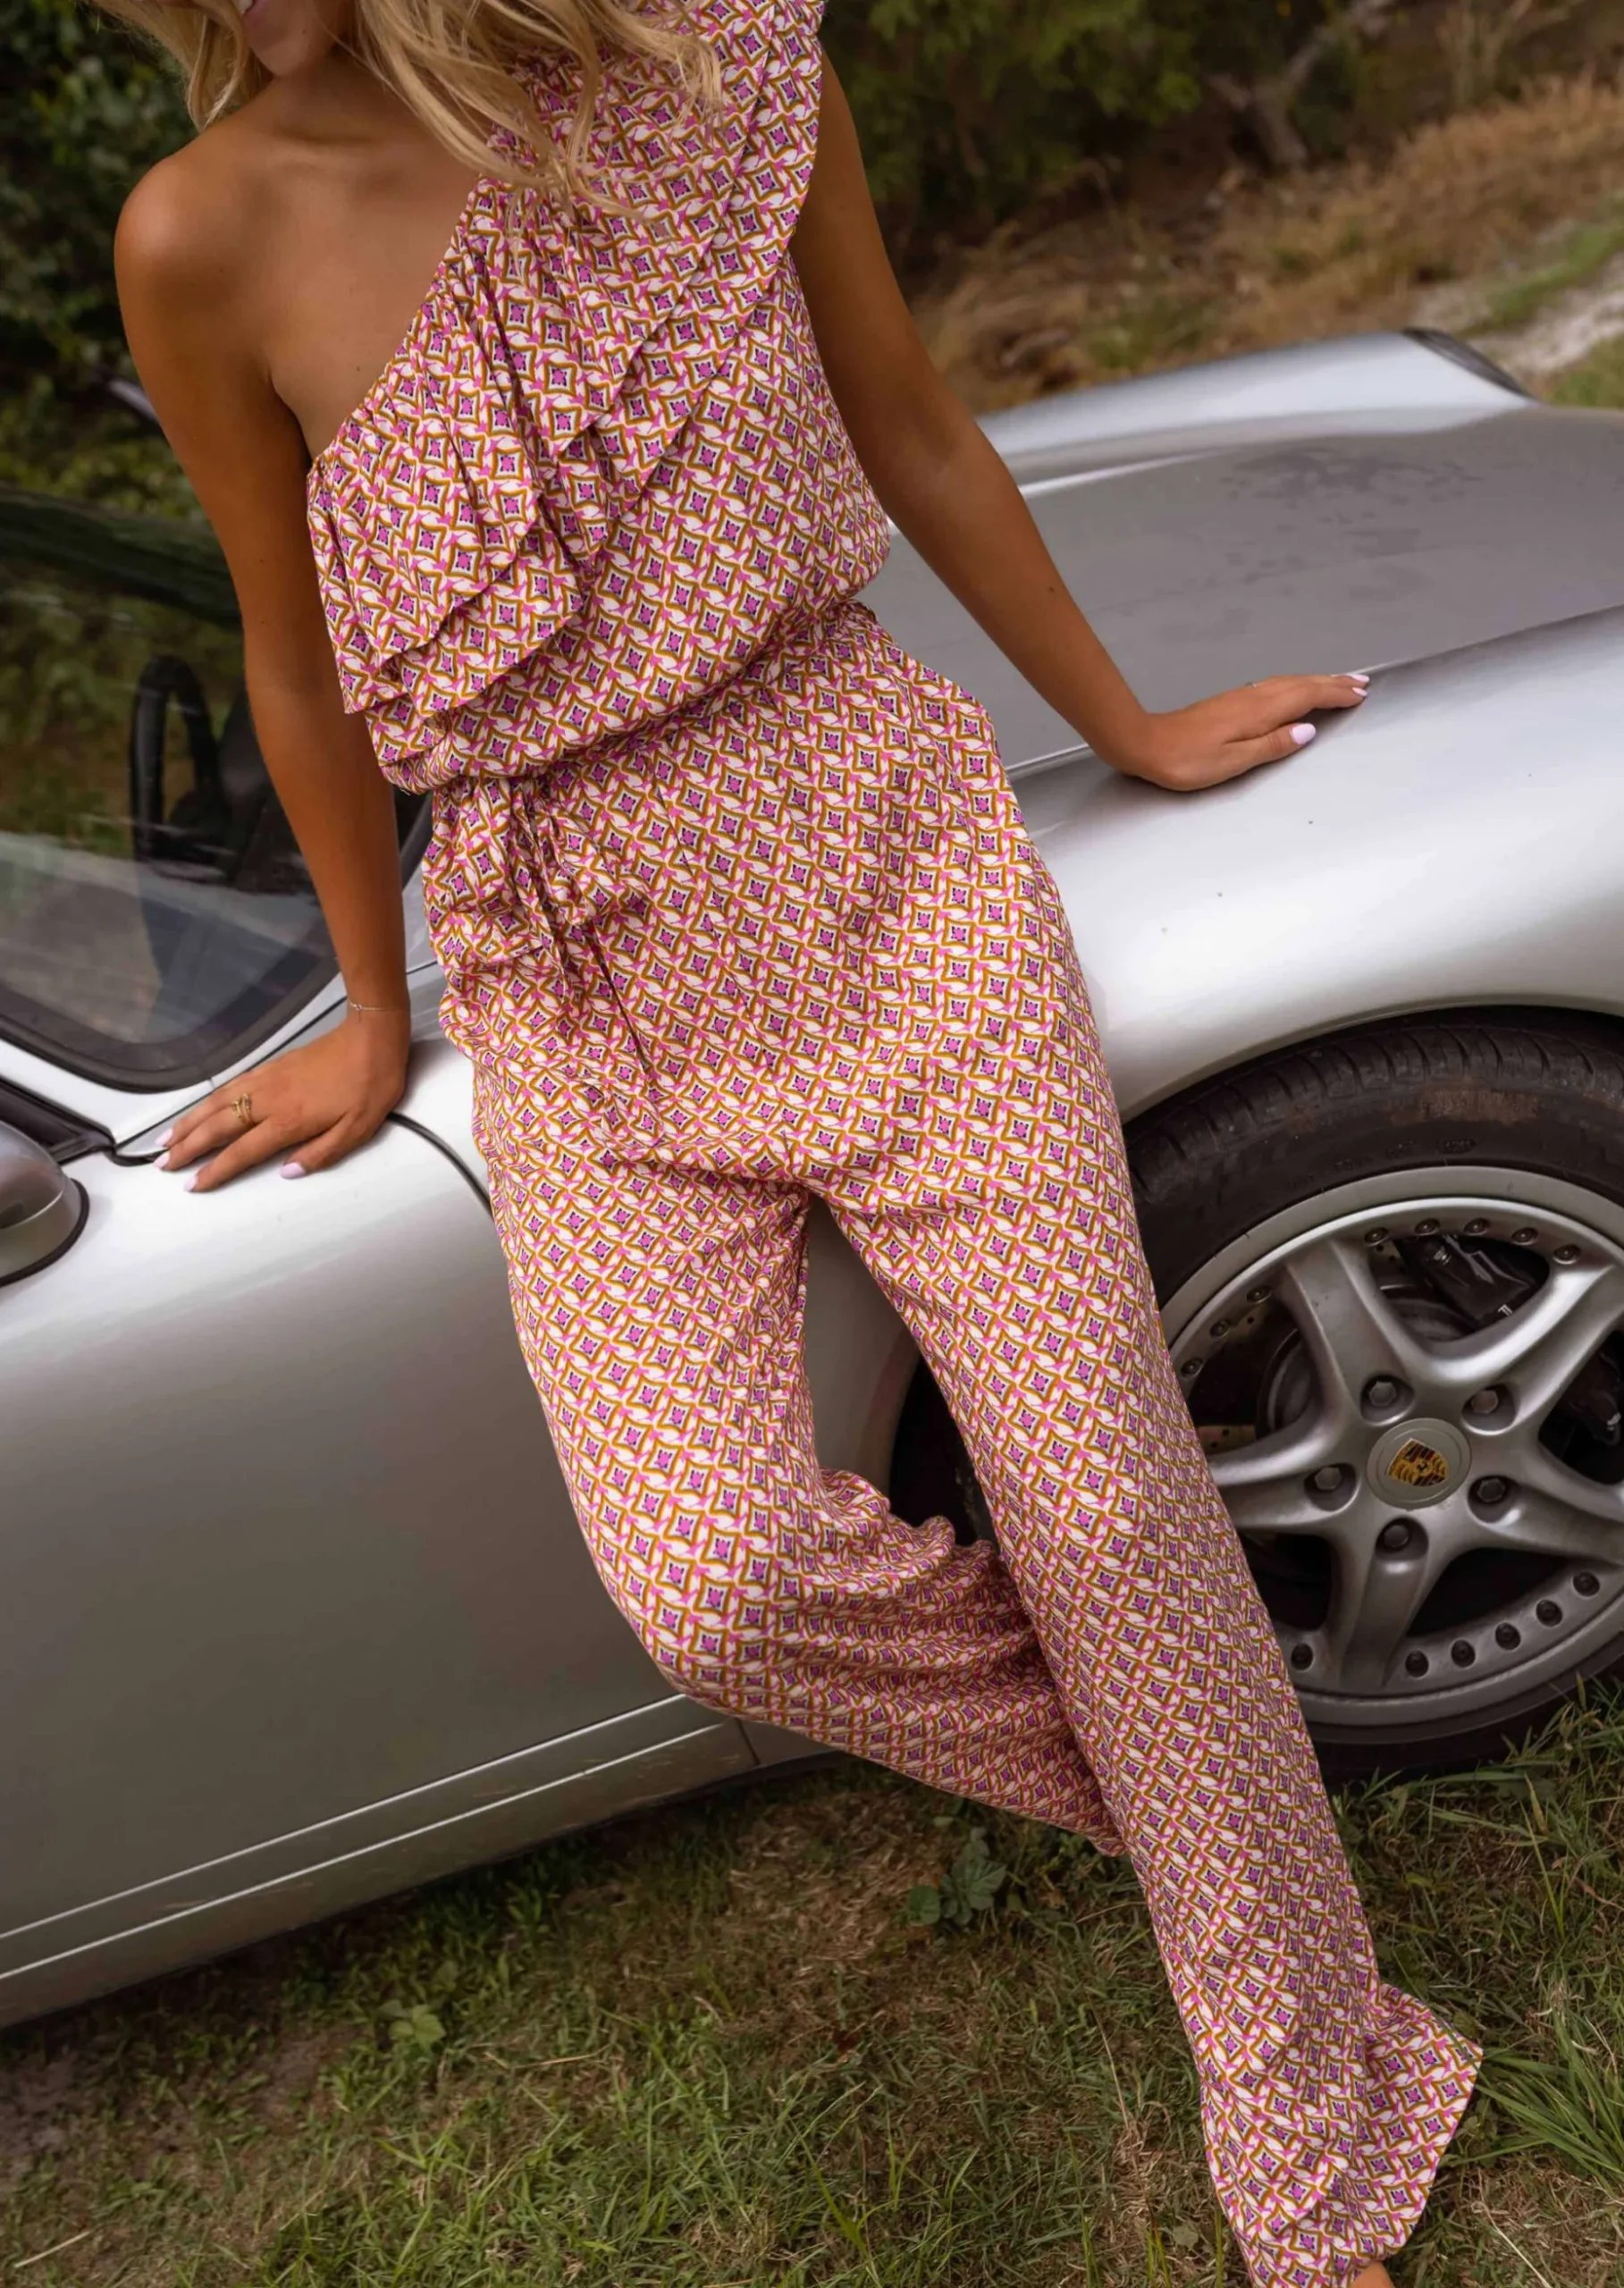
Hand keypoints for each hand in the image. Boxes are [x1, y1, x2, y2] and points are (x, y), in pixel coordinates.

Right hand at [157, 1009, 410, 1192]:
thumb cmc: (370, 1086)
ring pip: (216, 1104)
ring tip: (165, 1141)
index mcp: (288, 1121)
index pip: (242, 1152)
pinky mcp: (268, 1067)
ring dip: (188, 1123)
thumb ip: (321, 1154)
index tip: (192, 1185)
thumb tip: (286, 1174)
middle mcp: (268, 1101)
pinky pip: (228, 1087)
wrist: (371, 1037)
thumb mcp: (357, 1129)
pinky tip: (198, 1109)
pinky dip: (207, 1101)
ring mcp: (265, 1081)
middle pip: (218, 1127)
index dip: (215, 1170)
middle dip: (188, 1148)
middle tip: (163, 1165)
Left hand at [1103, 672, 1369, 790]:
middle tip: (1360, 683)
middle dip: (1333, 683)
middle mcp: (1253, 698)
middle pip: (1302, 685)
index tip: (1360, 694)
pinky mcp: (1230, 701)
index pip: (1307, 698)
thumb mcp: (1232, 762)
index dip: (1335, 695)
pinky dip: (1294, 685)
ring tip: (1338, 683)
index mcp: (1259, 713)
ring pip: (1288, 683)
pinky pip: (1274, 686)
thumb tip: (1307, 730)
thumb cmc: (1184, 760)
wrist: (1145, 743)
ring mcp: (1241, 697)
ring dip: (1316, 681)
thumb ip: (1272, 745)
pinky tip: (1295, 690)